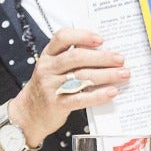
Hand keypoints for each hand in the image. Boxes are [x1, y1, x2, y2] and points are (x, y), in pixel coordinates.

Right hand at [9, 27, 128, 146]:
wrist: (28, 114)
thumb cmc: (46, 88)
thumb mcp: (52, 69)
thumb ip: (70, 59)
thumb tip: (103, 52)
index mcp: (47, 55)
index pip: (62, 37)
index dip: (82, 35)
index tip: (100, 39)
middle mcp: (47, 68)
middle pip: (76, 57)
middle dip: (102, 57)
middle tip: (120, 59)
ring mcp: (51, 87)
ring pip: (81, 77)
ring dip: (106, 75)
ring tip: (123, 74)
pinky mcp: (57, 104)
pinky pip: (81, 98)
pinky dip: (98, 95)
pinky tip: (111, 92)